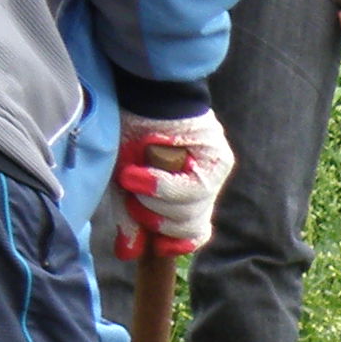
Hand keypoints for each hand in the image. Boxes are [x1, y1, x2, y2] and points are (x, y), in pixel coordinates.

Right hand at [111, 111, 234, 258]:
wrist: (140, 87)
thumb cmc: (127, 130)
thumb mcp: (122, 177)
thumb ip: (127, 214)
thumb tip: (128, 254)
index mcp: (187, 192)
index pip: (193, 232)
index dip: (176, 242)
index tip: (156, 245)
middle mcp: (206, 183)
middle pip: (189, 225)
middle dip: (154, 218)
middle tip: (131, 196)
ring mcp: (216, 170)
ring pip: (189, 211)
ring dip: (153, 201)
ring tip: (131, 177)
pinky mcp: (218, 157)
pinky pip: (191, 188)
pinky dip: (159, 186)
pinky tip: (135, 175)